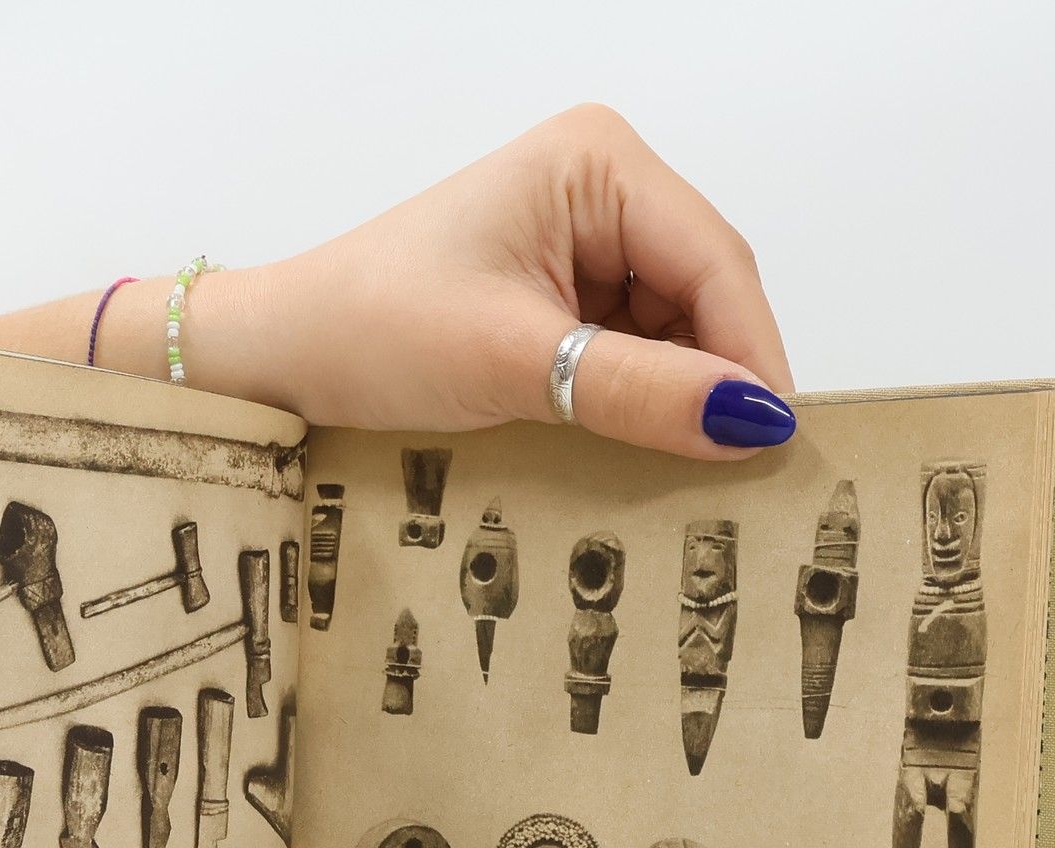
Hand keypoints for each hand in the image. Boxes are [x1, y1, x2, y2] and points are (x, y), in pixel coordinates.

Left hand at [197, 104, 795, 458]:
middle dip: (716, 380)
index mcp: (598, 163)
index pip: (714, 262)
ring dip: (678, 399)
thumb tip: (751, 422)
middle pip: (705, 296)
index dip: (750, 355)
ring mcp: (583, 243)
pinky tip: (636, 449)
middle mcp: (601, 188)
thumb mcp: (515, 364)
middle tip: (738, 476)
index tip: (772, 444)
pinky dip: (639, 403)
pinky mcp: (561, 297)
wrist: (282, 356)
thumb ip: (638, 390)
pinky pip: (632, 354)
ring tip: (682, 474)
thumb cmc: (372, 330)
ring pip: (675, 333)